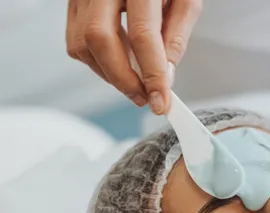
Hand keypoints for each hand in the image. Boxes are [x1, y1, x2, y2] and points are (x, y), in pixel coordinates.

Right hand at [66, 0, 202, 113]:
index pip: (143, 35)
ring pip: (82, 43)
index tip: (160, 102)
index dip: (152, 75)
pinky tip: (118, 62)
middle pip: (100, 40)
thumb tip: (166, 76)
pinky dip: (97, 62)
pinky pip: (75, 40)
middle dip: (123, 80)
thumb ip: (176, 36)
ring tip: (135, 81)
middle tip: (144, 97)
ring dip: (110, 74)